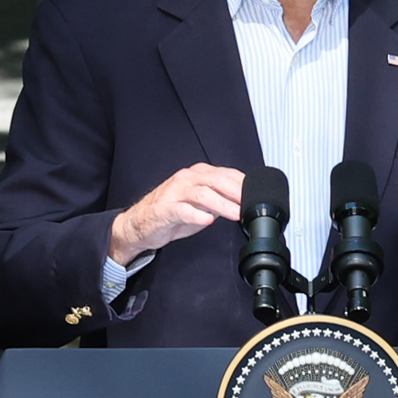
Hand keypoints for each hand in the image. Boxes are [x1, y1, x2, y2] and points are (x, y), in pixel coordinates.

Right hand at [109, 164, 244, 265]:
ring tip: (236, 214)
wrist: (141, 224)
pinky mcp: (164, 209)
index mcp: (197, 175)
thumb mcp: (201, 204)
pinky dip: (196, 215)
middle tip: (250, 205)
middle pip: (216, 181)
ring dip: (222, 204)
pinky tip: (208, 221)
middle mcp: (186, 179)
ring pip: (202, 194)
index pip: (225, 174)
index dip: (243, 184)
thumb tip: (245, 204)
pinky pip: (182, 210)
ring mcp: (174, 193)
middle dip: (236, 193)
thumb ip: (220, 200)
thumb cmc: (172, 212)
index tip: (257, 196)